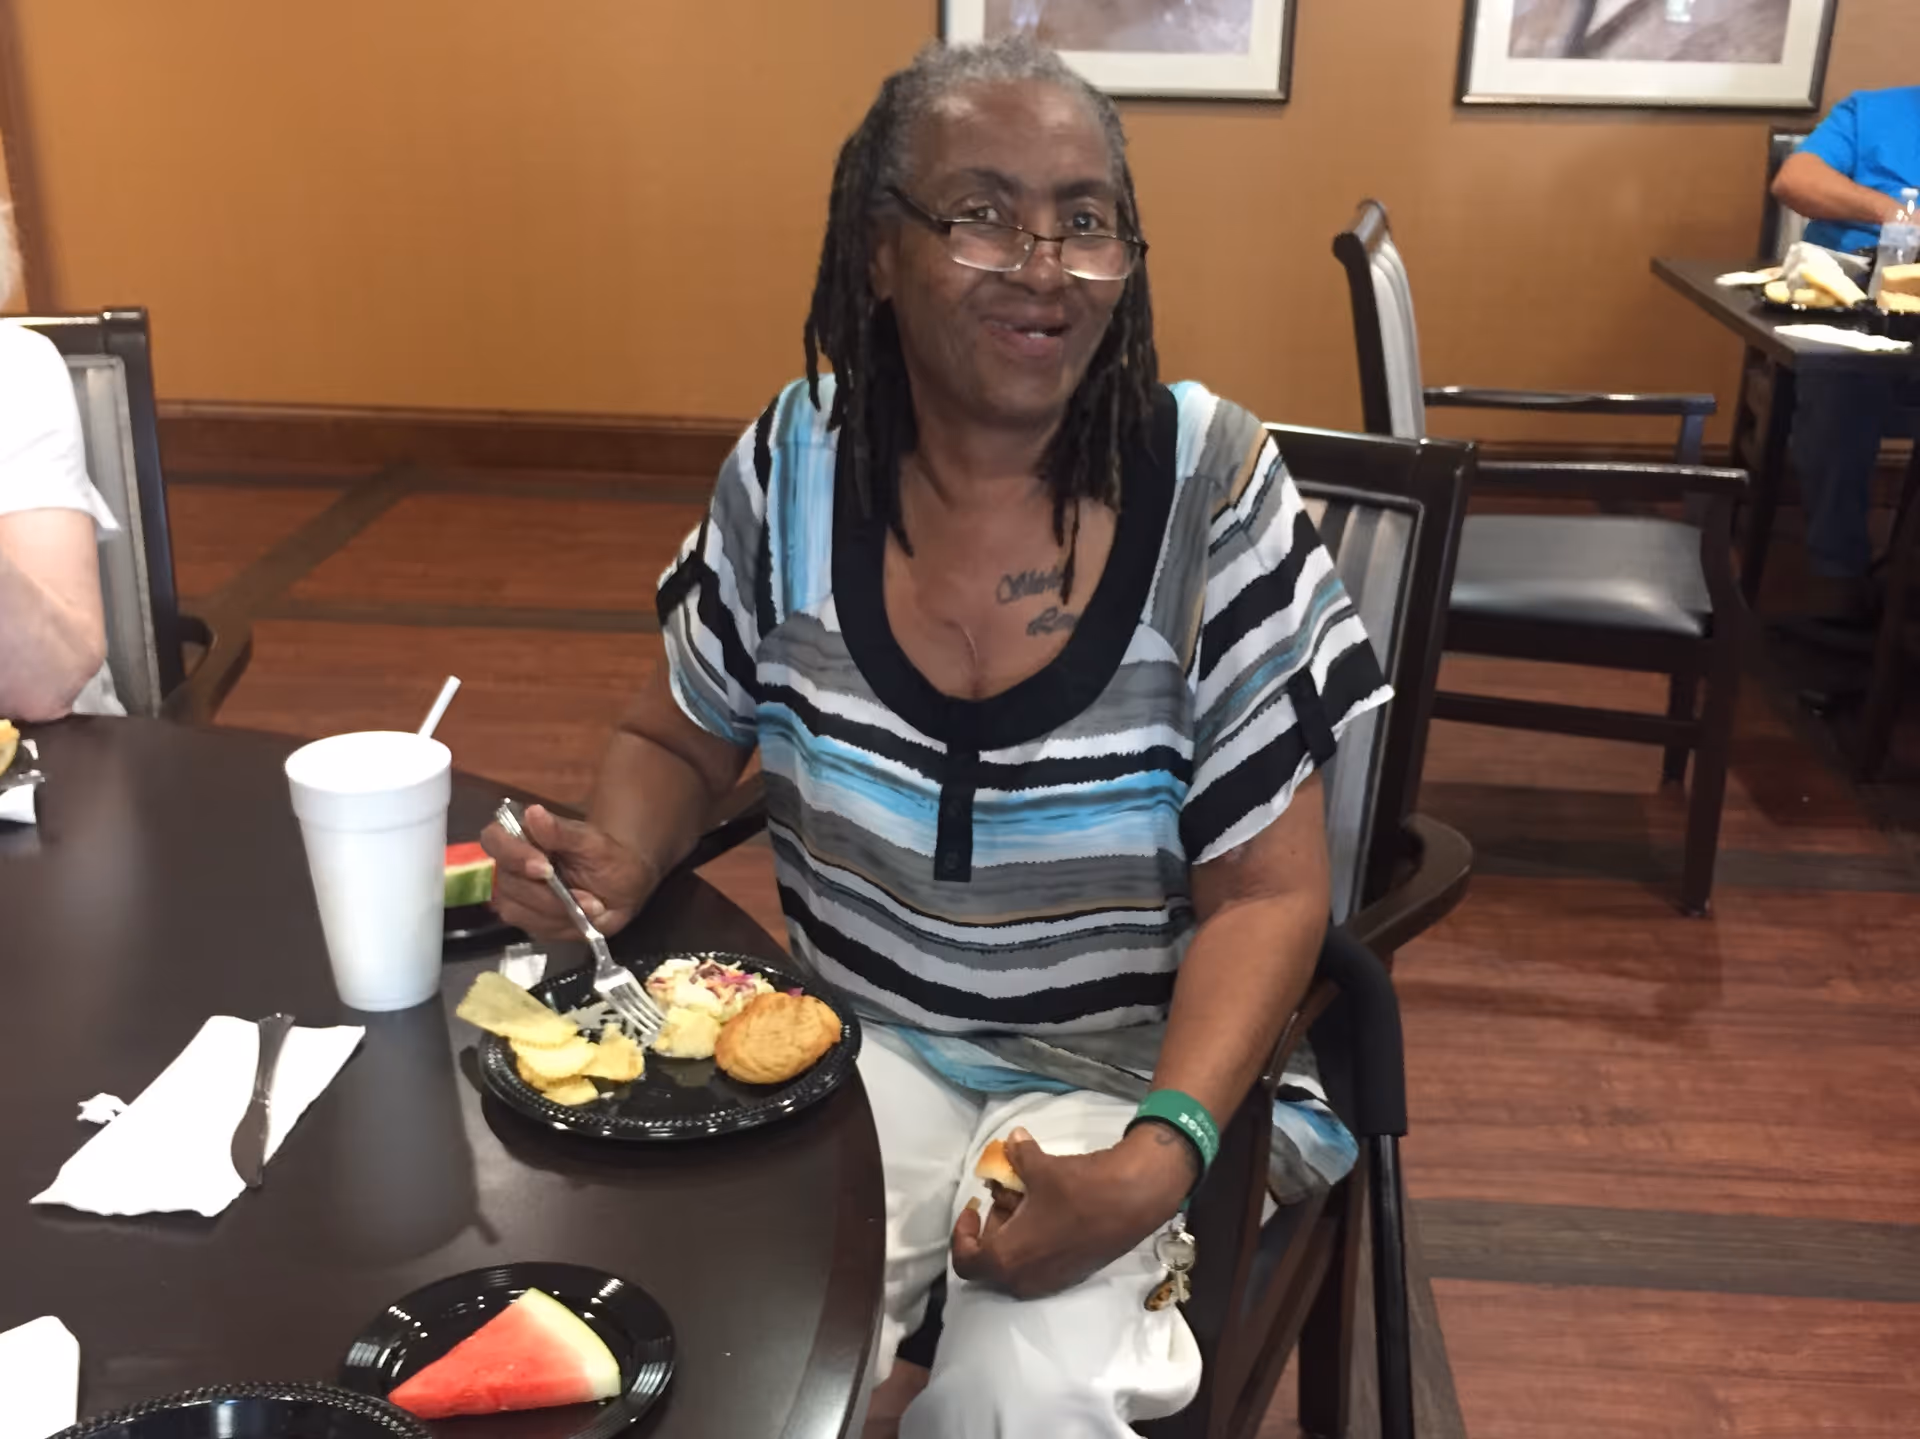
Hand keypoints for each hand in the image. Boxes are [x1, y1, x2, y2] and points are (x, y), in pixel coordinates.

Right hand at [481, 804, 654, 941]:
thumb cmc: (606, 858)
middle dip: (547, 895)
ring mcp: (515, 894)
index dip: (512, 854)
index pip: (494, 839)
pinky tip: (581, 917)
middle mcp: (511, 865)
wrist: (623, 888)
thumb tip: (533, 811)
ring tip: (592, 906)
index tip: (543, 867)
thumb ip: (562, 831)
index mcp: (522, 835)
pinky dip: (560, 925)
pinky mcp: (526, 918)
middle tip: (586, 898)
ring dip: (557, 912)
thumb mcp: (593, 843)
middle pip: (507, 883)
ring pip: (517, 910)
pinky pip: (532, 927)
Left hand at [949, 1123, 1197, 1299]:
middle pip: (991, 1262)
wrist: (1133, 1199)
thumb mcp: (1040, 1168)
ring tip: (1027, 1199)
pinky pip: (1039, 1264)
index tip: (975, 1206)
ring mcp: (1050, 1281)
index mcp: (1007, 1259)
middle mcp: (1025, 1279)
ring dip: (1014, 1234)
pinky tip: (1048, 1211)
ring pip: (1016, 1264)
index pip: (965, 1260)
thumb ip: (1018, 1156)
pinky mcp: (1072, 1275)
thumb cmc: (1078, 1187)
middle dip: (993, 1227)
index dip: (962, 1232)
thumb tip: (1012, 1140)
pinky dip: (1034, 1241)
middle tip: (1004, 1197)